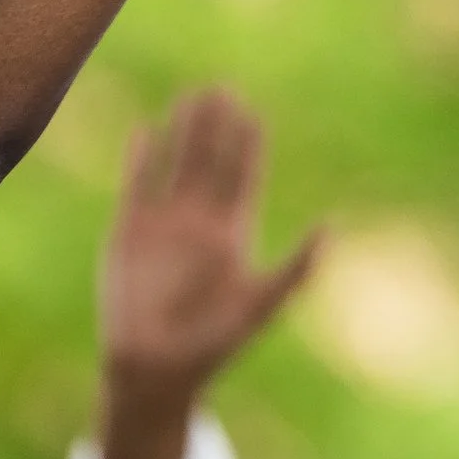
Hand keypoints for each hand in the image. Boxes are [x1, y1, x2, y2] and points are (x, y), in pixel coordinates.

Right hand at [100, 89, 318, 405]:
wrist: (155, 370)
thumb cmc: (212, 346)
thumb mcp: (261, 305)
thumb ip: (294, 269)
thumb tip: (330, 228)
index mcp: (231, 236)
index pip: (242, 178)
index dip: (248, 146)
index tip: (254, 113)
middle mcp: (198, 224)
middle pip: (210, 163)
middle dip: (217, 128)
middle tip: (224, 88)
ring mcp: (163, 226)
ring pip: (174, 166)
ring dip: (182, 133)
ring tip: (190, 96)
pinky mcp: (128, 234)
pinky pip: (135, 186)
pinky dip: (139, 159)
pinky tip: (144, 130)